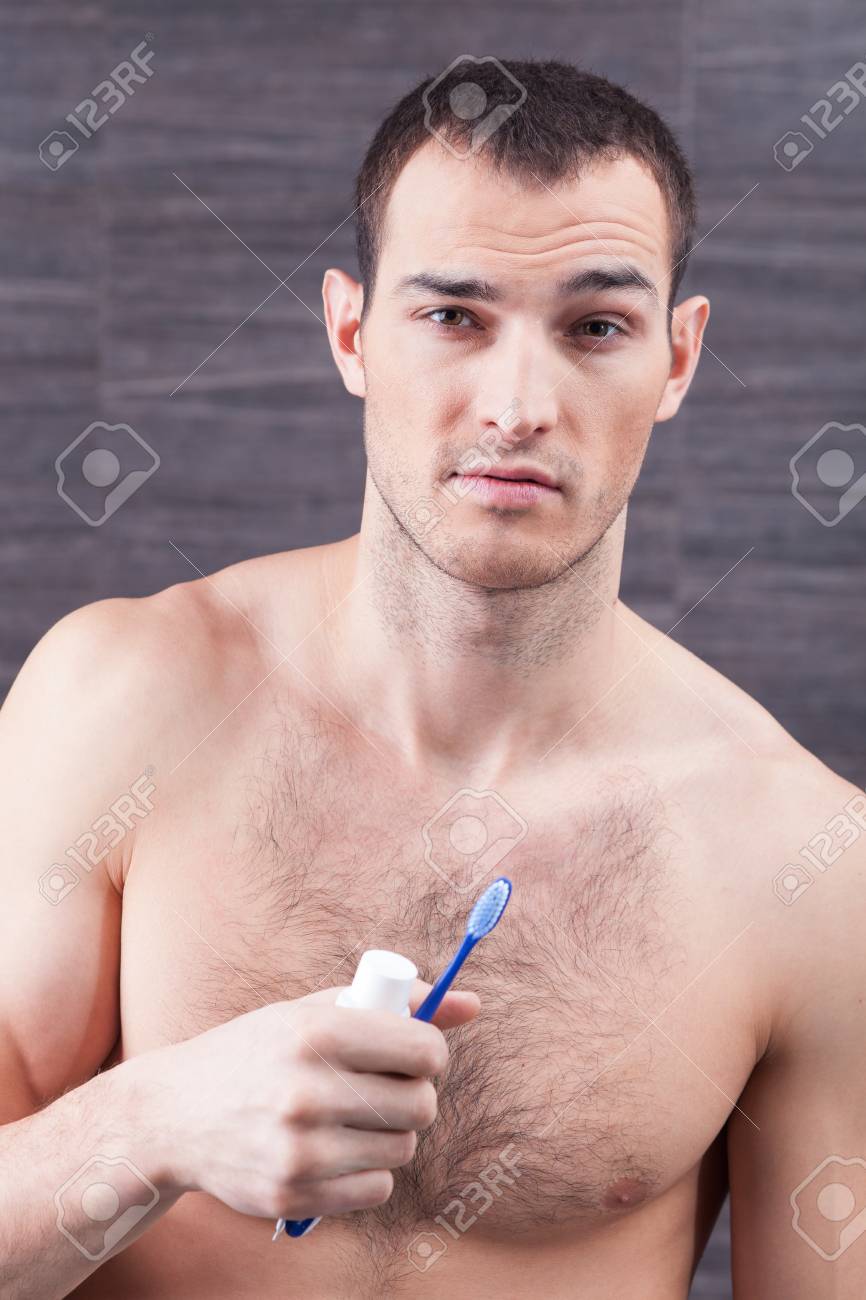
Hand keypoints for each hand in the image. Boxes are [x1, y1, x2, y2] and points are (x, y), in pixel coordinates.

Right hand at [136, 979, 479, 1221]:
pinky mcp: (293, 1195)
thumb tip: (474, 1005)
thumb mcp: (315, 1011)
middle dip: (414, 1094)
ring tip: (354, 1116)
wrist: (175, 1113)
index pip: (423, 1050)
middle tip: (387, 1087)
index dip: (431, 1053)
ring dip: (391, 1133)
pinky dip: (369, 1171)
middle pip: (421, 1104)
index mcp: (316, 1032)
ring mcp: (299, 1149)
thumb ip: (396, 1005)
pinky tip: (338, 1150)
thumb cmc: (259, 1051)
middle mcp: (307, 1090)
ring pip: (403, 1148)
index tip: (415, 1055)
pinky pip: (377, 1188)